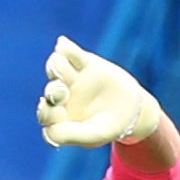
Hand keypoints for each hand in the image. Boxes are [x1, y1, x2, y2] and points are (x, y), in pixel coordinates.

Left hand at [35, 37, 163, 148]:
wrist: (133, 108)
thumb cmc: (110, 126)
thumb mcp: (94, 135)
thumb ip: (71, 135)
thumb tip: (48, 131)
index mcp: (59, 117)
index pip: (46, 114)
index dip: (47, 112)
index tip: (57, 111)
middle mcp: (61, 96)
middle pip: (50, 90)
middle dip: (54, 90)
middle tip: (62, 91)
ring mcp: (71, 78)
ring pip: (56, 67)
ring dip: (57, 67)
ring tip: (62, 67)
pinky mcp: (84, 62)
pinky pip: (71, 53)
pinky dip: (66, 48)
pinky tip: (62, 44)